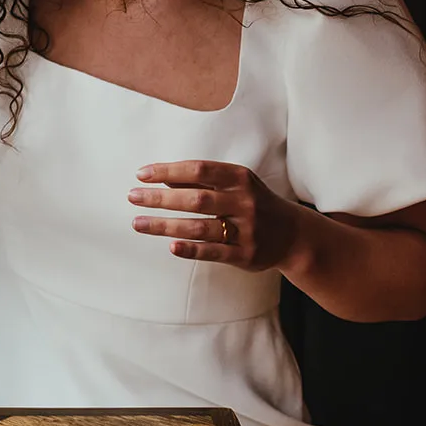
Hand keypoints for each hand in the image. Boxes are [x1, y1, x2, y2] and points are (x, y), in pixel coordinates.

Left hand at [128, 160, 302, 270]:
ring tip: (138, 223)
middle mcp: (244, 202)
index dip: (168, 171)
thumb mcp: (235, 184)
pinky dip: (192, 249)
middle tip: (132, 197)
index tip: (141, 174)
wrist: (293, 235)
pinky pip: (214, 252)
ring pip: (200, 227)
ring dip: (165, 225)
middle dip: (160, 198)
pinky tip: (170, 246)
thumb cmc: (253, 202)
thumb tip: (161, 178)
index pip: (199, 170)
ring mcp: (246, 230)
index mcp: (240, 178)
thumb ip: (202, 181)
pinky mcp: (246, 255)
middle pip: (196, 199)